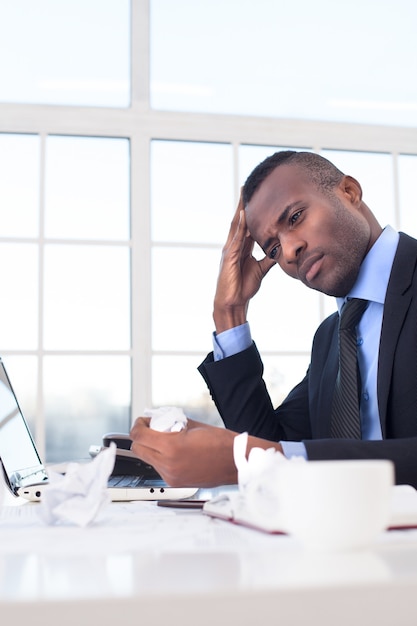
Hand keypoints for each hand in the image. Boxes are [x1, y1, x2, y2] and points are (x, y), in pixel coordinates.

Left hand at [129, 418, 238, 486]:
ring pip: (148, 460)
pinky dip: (162, 459)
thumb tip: (156, 421)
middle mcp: (168, 465)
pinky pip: (160, 469)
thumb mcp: (191, 425)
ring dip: (151, 449)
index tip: (143, 422)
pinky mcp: (175, 483)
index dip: (137, 426)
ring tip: (166, 441)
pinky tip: (175, 453)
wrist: (235, 462)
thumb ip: (170, 423)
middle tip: (151, 429)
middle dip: (141, 438)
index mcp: (171, 447)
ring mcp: (171, 476)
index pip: (138, 436)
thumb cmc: (219, 442)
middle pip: (138, 450)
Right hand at [214, 191, 275, 332]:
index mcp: (240, 248)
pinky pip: (236, 238)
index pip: (246, 225)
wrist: (233, 303)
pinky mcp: (229, 257)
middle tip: (247, 186)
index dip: (250, 210)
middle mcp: (233, 245)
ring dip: (240, 209)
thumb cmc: (243, 288)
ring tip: (244, 194)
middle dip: (243, 204)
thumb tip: (279, 250)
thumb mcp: (260, 269)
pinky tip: (244, 214)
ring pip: (236, 225)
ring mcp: (230, 250)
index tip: (255, 196)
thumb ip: (268, 258)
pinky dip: (240, 226)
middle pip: (239, 220)